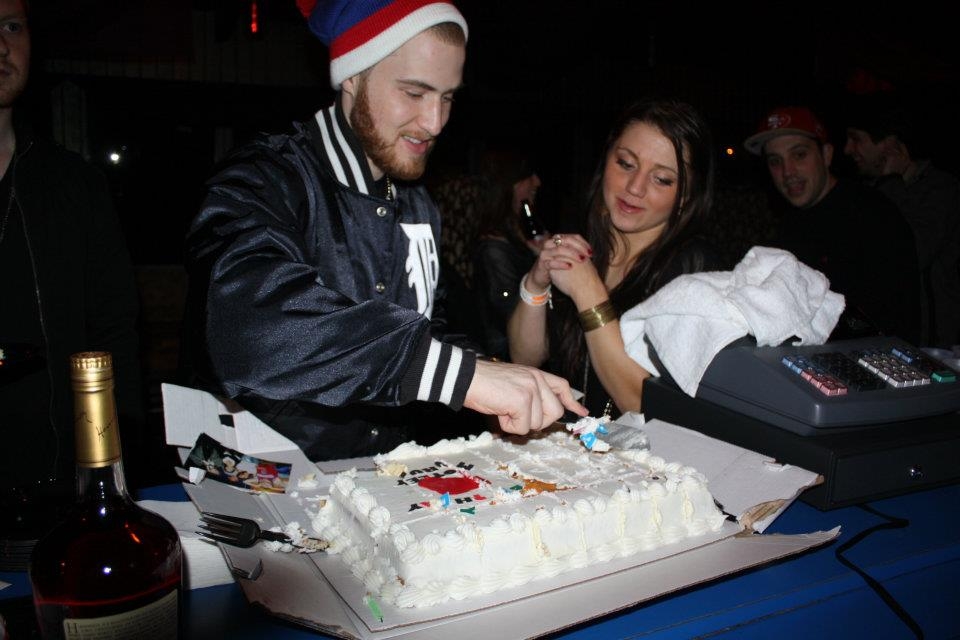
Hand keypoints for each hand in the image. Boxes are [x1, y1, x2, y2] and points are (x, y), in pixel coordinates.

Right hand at [464, 359, 587, 434]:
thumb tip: (541, 417)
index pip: (561, 386)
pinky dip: (508, 426)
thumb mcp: (512, 384)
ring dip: (519, 423)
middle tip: (516, 415)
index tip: (582, 413)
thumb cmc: (484, 383)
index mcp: (535, 374)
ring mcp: (531, 389)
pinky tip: (499, 411)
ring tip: (503, 408)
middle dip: (538, 421)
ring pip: (538, 423)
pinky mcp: (522, 401)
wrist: (466, 377)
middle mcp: (537, 379)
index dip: (572, 402)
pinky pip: (522, 427)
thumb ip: (530, 394)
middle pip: (554, 413)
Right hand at [524, 233, 592, 291]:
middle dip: (579, 247)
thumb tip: (590, 252)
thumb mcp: (567, 257)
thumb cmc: (557, 266)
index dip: (583, 243)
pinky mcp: (542, 264)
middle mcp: (551, 244)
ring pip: (559, 249)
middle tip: (587, 255)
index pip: (574, 237)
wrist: (542, 276)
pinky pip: (552, 262)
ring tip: (581, 260)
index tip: (591, 252)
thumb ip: (576, 253)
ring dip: (572, 254)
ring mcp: (545, 253)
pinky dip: (561, 264)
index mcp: (558, 240)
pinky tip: (570, 266)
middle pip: (567, 240)